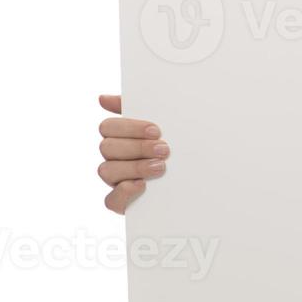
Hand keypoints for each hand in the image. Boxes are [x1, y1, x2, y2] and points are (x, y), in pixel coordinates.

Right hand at [97, 94, 168, 213]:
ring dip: (134, 167)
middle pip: (107, 147)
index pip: (108, 127)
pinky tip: (142, 185)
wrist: (198, 178)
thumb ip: (136, 106)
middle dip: (137, 147)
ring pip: (106, 171)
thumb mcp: (163, 123)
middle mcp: (114, 157)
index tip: (156, 130)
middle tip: (164, 149)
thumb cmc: (176, 146)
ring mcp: (116, 180)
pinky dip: (124, 193)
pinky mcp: (122, 202)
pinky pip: (111, 201)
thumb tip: (103, 98)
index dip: (130, 127)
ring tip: (161, 167)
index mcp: (120, 136)